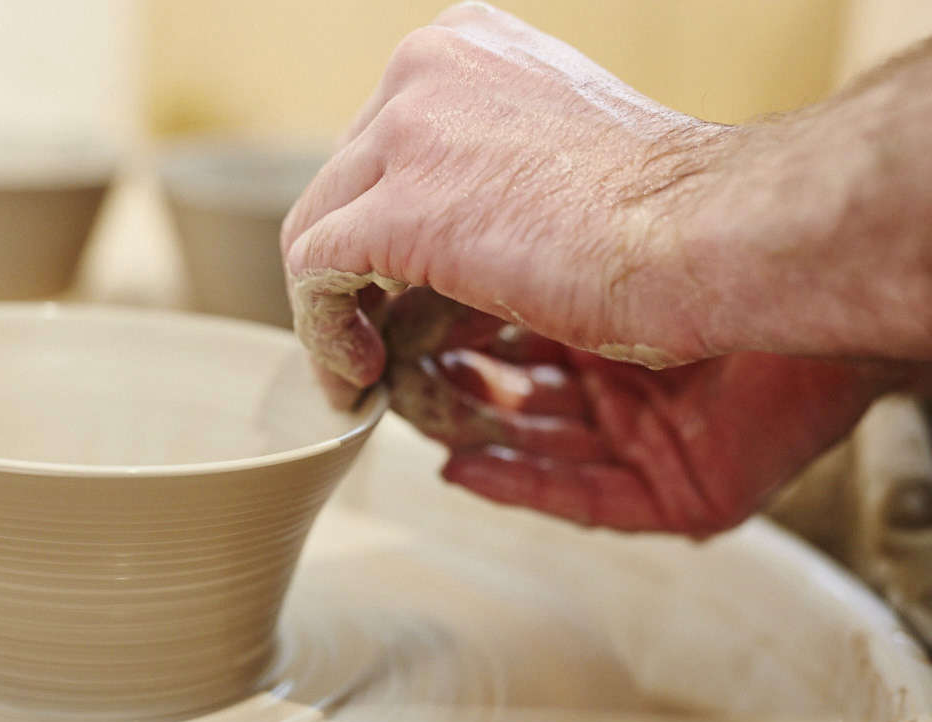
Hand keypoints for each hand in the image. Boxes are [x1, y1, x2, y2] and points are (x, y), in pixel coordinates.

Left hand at [282, 1, 727, 394]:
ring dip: (334, 308)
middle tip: (373, 337)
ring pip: (315, 230)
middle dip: (353, 267)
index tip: (392, 286)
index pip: (381, 140)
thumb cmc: (664, 209)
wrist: (708, 233)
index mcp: (466, 44)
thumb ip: (487, 159)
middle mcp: (425, 66)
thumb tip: (440, 219)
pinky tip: (359, 376)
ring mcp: (404, 131)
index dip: (378, 220)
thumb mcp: (557, 149)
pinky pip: (315, 278)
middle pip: (342, 183)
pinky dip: (326, 335)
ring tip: (364, 366)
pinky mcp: (395, 210)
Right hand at [383, 288, 908, 535]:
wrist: (783, 264)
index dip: (439, 333)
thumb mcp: (544, 243)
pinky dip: (522, 486)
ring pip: (542, 449)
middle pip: (515, 393)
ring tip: (418, 422)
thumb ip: (473, 267)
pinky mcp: (687, 485)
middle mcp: (628, 365)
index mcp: (602, 298)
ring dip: (475, 437)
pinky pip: (590, 500)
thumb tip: (388, 273)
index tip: (381, 329)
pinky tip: (464, 470)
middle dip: (448, 390)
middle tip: (387, 380)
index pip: (500, 326)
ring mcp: (658, 430)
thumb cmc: (682, 231)